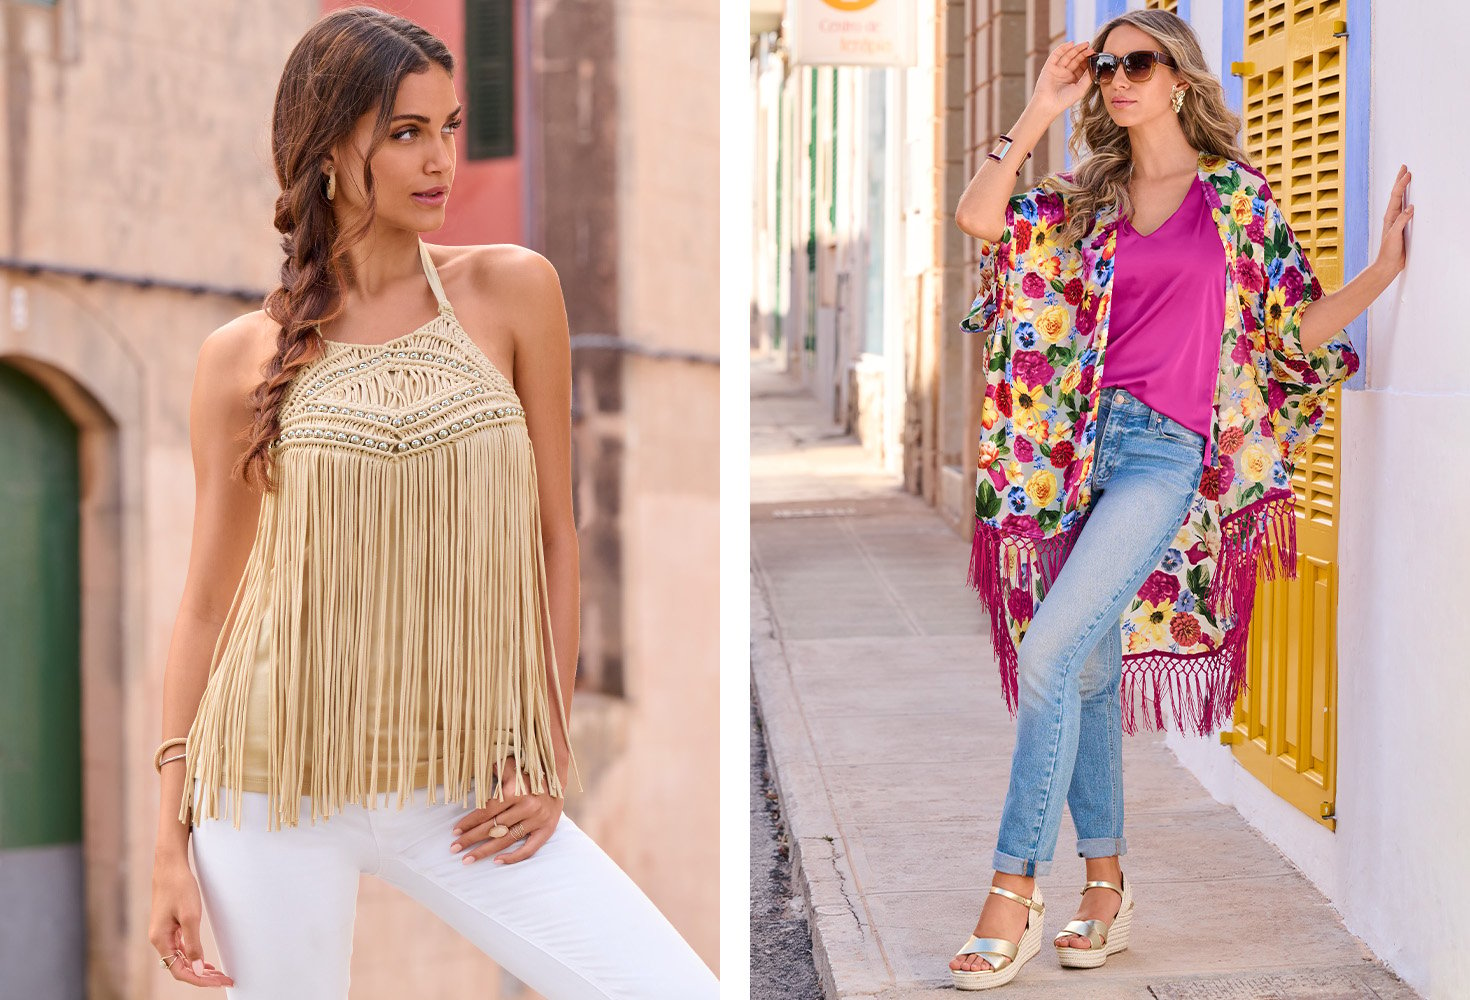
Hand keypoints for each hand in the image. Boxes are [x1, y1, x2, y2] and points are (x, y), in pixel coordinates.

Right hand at [149, 853, 234, 988]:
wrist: (170, 866)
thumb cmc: (179, 888)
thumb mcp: (190, 917)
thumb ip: (193, 945)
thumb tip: (198, 969)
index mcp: (160, 940)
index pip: (180, 970)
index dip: (199, 979)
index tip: (219, 982)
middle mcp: (159, 940)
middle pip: (180, 967)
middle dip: (201, 976)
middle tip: (223, 979)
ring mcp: (163, 933)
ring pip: (181, 958)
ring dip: (198, 968)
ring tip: (217, 974)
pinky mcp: (169, 926)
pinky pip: (180, 948)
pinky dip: (194, 956)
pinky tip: (204, 960)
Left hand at [448, 755, 563, 865]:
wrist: (558, 781)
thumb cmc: (529, 774)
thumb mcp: (512, 766)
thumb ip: (496, 769)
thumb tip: (480, 772)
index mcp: (516, 791)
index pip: (486, 811)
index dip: (469, 822)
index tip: (455, 831)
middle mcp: (527, 806)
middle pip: (493, 827)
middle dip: (471, 839)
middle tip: (454, 849)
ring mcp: (537, 820)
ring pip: (506, 840)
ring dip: (484, 851)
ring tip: (468, 859)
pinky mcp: (546, 830)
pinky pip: (529, 849)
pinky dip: (513, 857)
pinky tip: (497, 862)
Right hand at [1031, 41, 1096, 116]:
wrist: (1049, 104)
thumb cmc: (1064, 100)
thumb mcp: (1081, 89)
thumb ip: (1087, 78)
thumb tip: (1094, 66)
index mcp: (1073, 79)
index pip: (1082, 66)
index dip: (1088, 60)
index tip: (1095, 55)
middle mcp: (1065, 73)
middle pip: (1076, 59)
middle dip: (1083, 53)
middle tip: (1091, 48)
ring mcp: (1057, 69)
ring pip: (1067, 55)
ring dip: (1076, 49)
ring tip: (1085, 44)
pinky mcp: (1049, 67)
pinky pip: (1056, 55)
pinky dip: (1063, 48)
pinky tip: (1071, 43)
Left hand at [1374, 163, 1412, 276]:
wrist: (1387, 265)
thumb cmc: (1389, 251)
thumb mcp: (1394, 235)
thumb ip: (1401, 221)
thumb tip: (1410, 207)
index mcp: (1390, 217)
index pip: (1396, 196)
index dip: (1401, 184)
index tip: (1408, 173)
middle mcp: (1392, 216)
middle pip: (1397, 194)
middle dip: (1400, 181)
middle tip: (1404, 167)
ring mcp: (1397, 221)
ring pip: (1401, 200)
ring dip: (1403, 188)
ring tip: (1406, 178)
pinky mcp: (1402, 227)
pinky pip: (1406, 210)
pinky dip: (1408, 201)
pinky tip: (1412, 199)